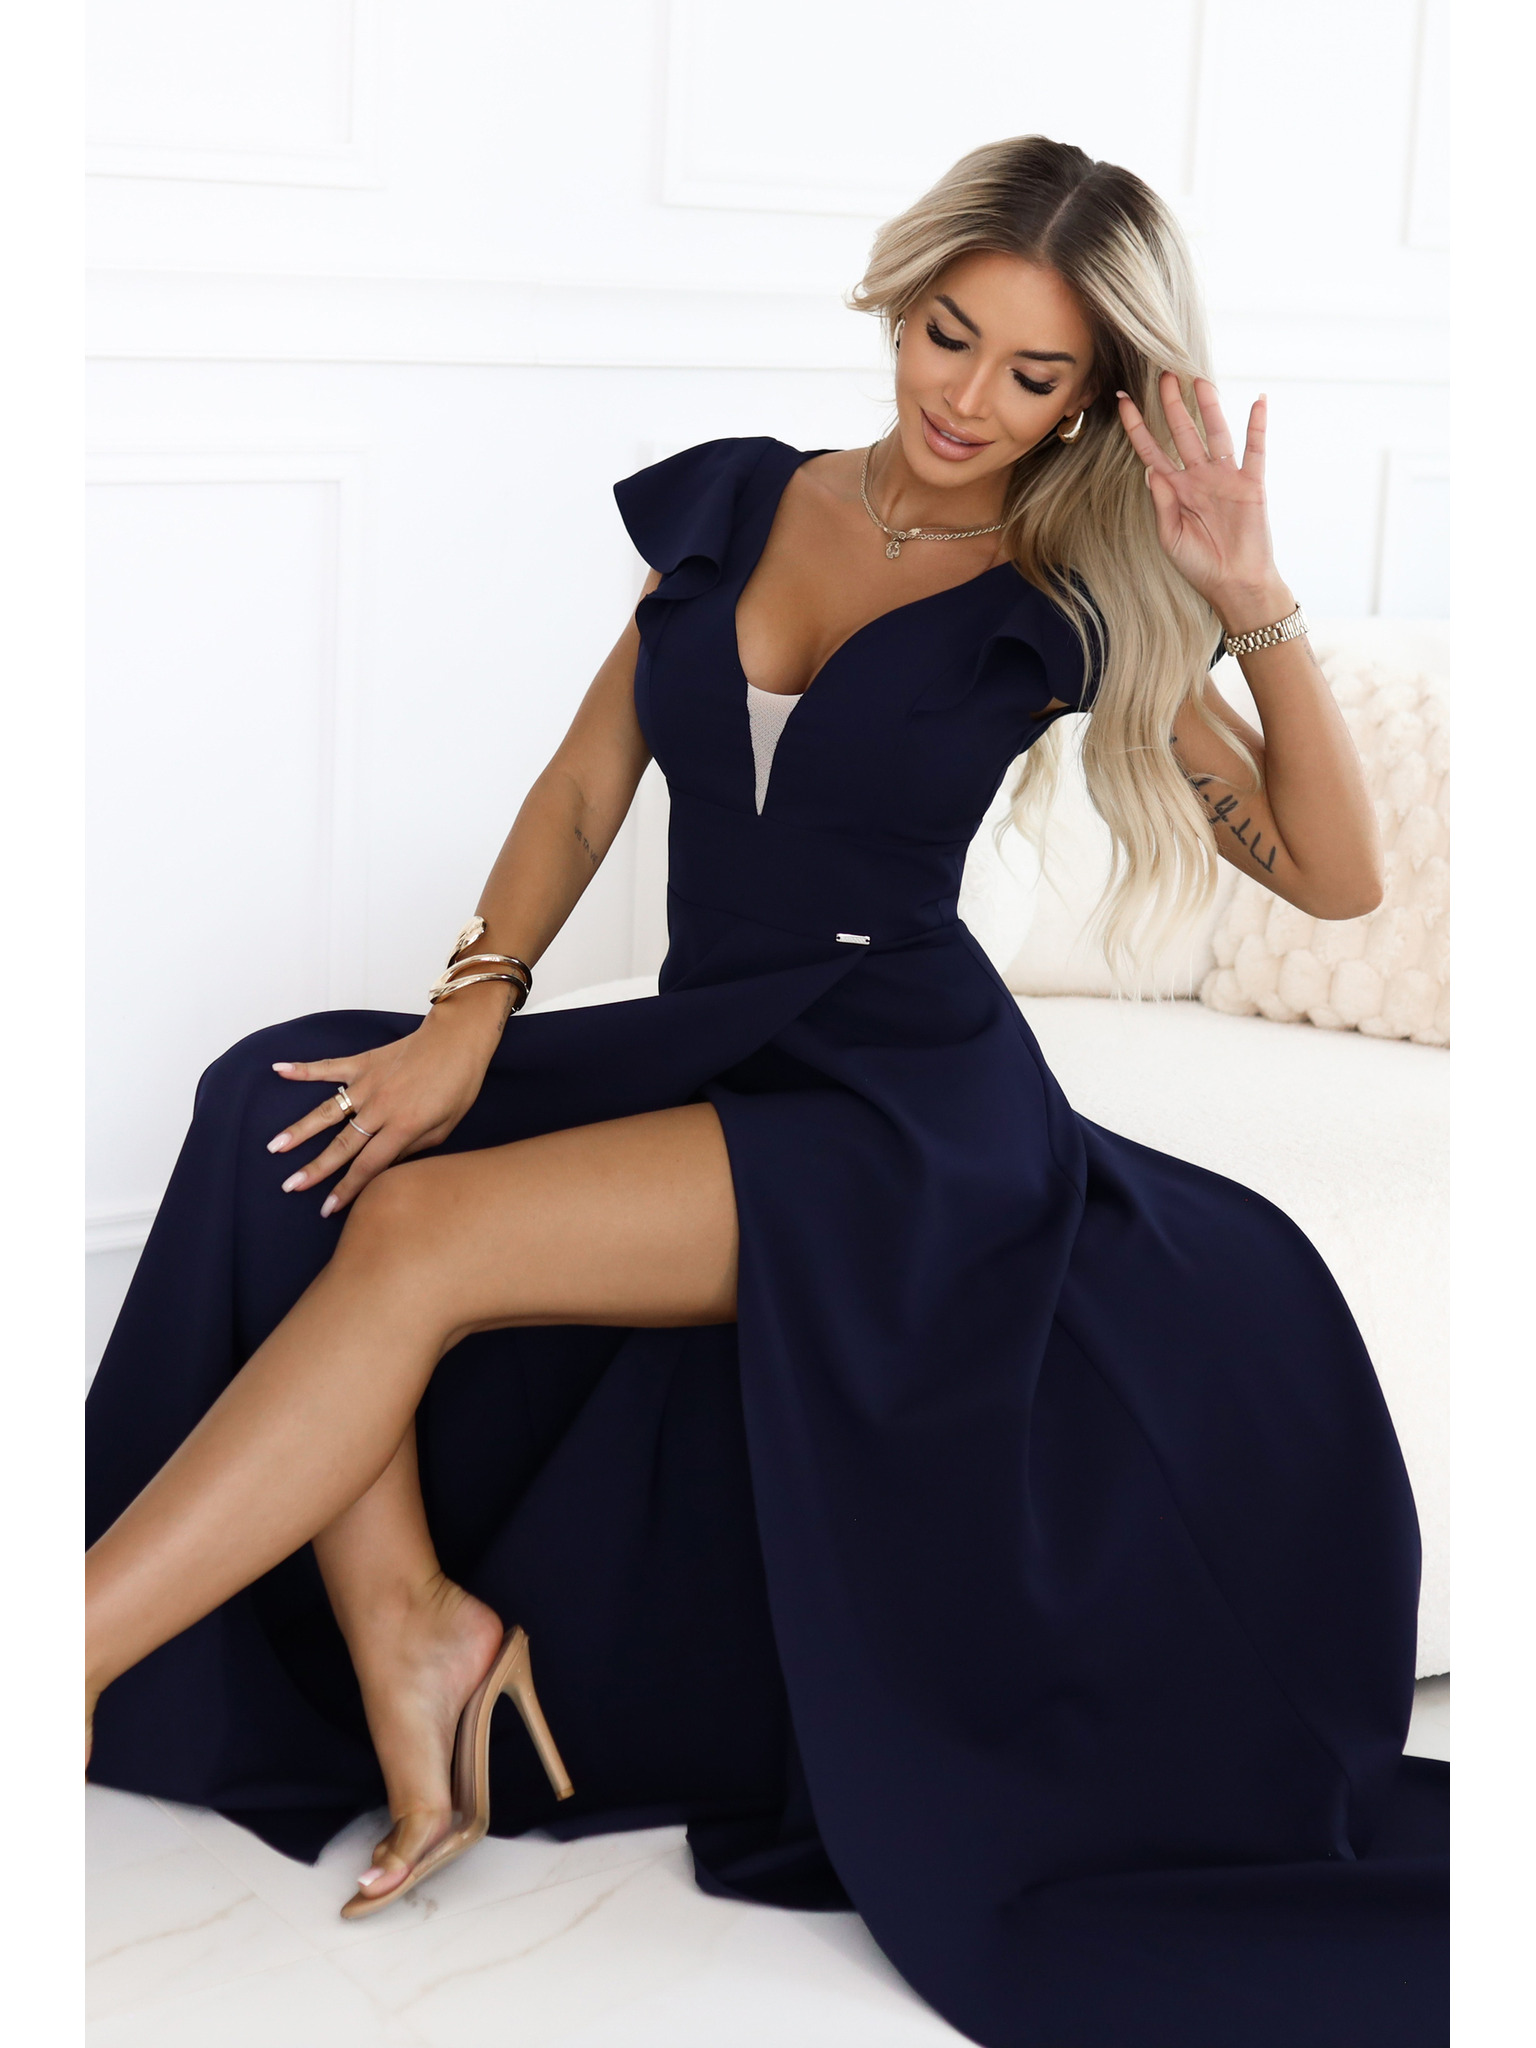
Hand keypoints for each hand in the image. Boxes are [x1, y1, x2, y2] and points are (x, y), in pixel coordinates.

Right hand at [265, 995, 507, 1216]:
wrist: (458, 1039)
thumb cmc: (458, 1085)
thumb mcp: (445, 1127)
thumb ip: (412, 1149)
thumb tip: (384, 1167)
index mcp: (403, 1126)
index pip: (369, 1166)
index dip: (348, 1189)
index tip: (328, 1208)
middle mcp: (380, 1107)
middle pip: (342, 1144)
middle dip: (315, 1168)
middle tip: (289, 1185)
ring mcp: (368, 1083)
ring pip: (327, 1111)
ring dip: (300, 1130)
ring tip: (275, 1146)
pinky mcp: (364, 1062)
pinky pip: (329, 1067)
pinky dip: (303, 1069)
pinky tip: (278, 1071)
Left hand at [1115, 373, 1288, 628]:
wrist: (1234, 584)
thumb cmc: (1200, 565)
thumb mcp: (1170, 537)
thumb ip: (1161, 503)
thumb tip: (1150, 469)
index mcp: (1175, 490)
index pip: (1152, 451)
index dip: (1138, 427)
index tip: (1123, 401)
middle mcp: (1199, 477)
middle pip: (1183, 433)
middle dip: (1172, 405)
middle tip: (1163, 375)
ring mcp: (1225, 478)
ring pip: (1215, 433)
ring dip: (1208, 406)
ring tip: (1199, 380)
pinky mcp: (1251, 484)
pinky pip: (1254, 450)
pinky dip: (1256, 426)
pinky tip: (1257, 402)